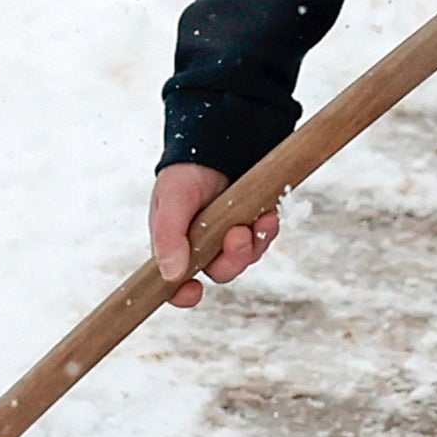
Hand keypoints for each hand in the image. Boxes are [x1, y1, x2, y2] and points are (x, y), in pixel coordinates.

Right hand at [150, 161, 278, 308]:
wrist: (217, 143)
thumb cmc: (185, 173)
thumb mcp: (172, 199)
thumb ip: (168, 236)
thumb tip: (170, 275)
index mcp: (175, 246)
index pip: (175, 284)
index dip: (182, 294)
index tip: (193, 291)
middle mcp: (203, 247)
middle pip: (220, 272)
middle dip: (233, 258)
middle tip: (238, 235)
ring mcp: (228, 238)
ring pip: (246, 258)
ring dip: (253, 243)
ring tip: (258, 219)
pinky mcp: (251, 226)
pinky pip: (263, 240)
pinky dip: (267, 229)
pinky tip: (268, 214)